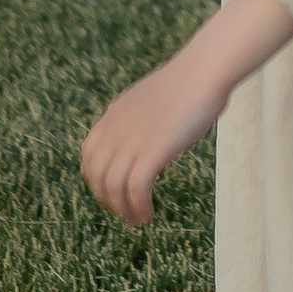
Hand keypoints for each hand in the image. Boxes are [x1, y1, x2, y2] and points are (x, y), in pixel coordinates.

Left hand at [80, 0, 292, 224]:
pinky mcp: (152, 152)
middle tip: (126, 211)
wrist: (204, 72)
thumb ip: (144, 118)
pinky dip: (138, 207)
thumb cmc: (191, 83)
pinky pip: (135, 190)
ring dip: (123, 209)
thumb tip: (154, 131)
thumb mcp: (153, 100)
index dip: (97, 179)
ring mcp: (132, 141)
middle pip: (96, 176)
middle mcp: (116, 130)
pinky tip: (148, 213)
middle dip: (108, 199)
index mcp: (113, 116)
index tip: (113, 191)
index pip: (88, 156)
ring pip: (113, 188)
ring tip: (138, 219)